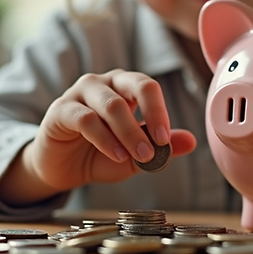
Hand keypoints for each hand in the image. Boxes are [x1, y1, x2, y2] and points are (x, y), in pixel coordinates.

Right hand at [0, 69, 196, 204]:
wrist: (62, 169)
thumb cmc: (99, 155)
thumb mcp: (135, 155)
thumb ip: (160, 148)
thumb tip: (191, 141)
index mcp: (124, 88)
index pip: (147, 87)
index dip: (160, 110)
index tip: (166, 138)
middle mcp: (103, 84)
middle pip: (134, 85)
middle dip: (150, 117)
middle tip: (157, 146)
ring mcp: (80, 93)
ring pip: (111, 104)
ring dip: (129, 133)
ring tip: (138, 156)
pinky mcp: (60, 110)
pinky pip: (86, 119)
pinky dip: (105, 139)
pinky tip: (116, 155)